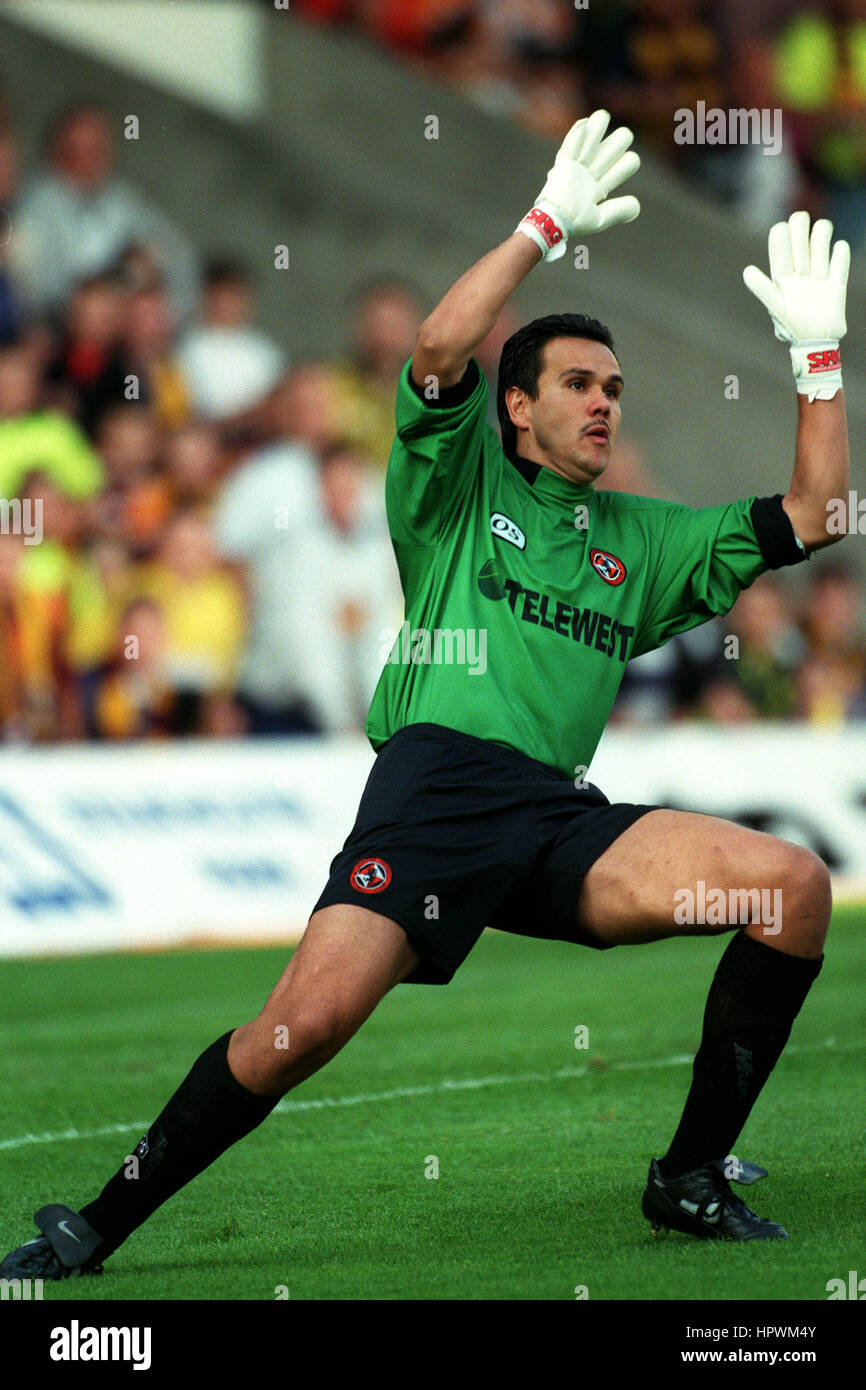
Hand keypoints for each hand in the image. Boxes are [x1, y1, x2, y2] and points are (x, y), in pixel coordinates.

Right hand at [516, 109, 640, 260]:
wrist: (551, 222)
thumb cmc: (573, 222)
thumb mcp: (599, 219)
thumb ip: (618, 211)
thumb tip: (636, 206)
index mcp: (601, 186)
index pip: (623, 166)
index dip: (628, 163)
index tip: (628, 163)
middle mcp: (591, 172)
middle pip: (611, 148)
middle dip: (618, 141)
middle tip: (622, 138)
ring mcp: (577, 166)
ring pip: (591, 141)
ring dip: (598, 129)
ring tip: (603, 117)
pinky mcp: (563, 163)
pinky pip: (571, 145)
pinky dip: (577, 135)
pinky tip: (584, 123)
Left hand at [743, 211, 848, 400]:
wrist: (816, 346)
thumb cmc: (793, 327)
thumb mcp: (777, 307)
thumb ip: (763, 289)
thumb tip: (746, 270)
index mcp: (784, 283)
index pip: (780, 257)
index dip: (779, 241)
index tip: (780, 226)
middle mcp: (800, 280)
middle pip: (800, 249)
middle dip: (799, 232)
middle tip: (800, 217)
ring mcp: (818, 283)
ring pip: (820, 254)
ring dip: (821, 238)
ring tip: (822, 226)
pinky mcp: (836, 289)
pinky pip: (839, 269)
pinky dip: (840, 257)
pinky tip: (840, 247)